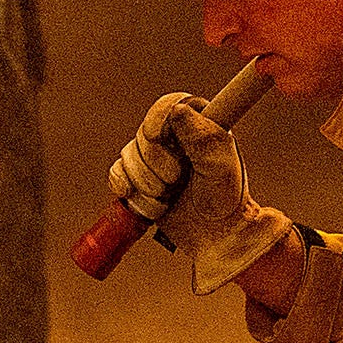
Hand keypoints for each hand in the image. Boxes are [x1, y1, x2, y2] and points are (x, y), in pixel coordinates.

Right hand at [110, 91, 289, 293]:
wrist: (213, 237)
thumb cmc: (225, 201)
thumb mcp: (220, 168)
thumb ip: (202, 138)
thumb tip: (178, 110)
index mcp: (199, 125)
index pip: (169, 104)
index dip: (157, 118)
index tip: (156, 136)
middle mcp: (174, 137)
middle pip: (144, 135)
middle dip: (155, 164)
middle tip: (176, 180)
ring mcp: (154, 157)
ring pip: (127, 156)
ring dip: (146, 184)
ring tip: (168, 197)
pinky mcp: (137, 178)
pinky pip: (117, 175)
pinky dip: (130, 192)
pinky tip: (149, 201)